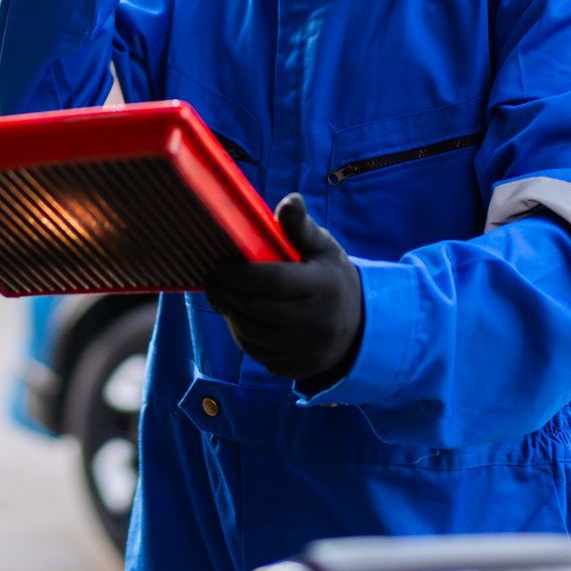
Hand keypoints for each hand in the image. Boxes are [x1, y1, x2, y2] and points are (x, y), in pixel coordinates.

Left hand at [205, 194, 363, 383]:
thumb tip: (290, 201)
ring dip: (231, 314)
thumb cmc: (330, 278)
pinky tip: (242, 317)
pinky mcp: (294, 368)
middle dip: (227, 293)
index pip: (272, 281)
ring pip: (249, 333)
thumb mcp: (323, 249)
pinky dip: (242, 334)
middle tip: (213, 279)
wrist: (357, 328)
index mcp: (322, 287)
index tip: (218, 266)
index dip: (239, 274)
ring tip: (227, 296)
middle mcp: (315, 323)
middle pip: (255, 308)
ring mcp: (304, 350)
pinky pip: (255, 352)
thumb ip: (301, 227)